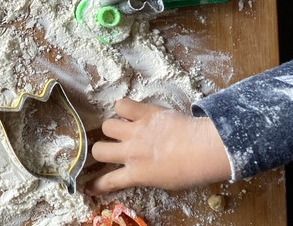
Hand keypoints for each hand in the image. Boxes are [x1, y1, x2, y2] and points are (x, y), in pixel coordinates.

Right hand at [86, 98, 231, 194]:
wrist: (205, 149)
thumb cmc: (191, 171)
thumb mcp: (164, 182)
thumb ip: (144, 175)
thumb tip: (137, 170)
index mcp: (137, 174)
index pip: (108, 182)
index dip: (94, 185)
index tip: (87, 186)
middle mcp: (131, 152)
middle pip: (98, 150)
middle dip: (101, 151)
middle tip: (110, 149)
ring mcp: (136, 131)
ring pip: (107, 125)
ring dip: (113, 128)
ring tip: (122, 128)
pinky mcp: (144, 113)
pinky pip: (122, 105)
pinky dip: (123, 108)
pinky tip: (130, 112)